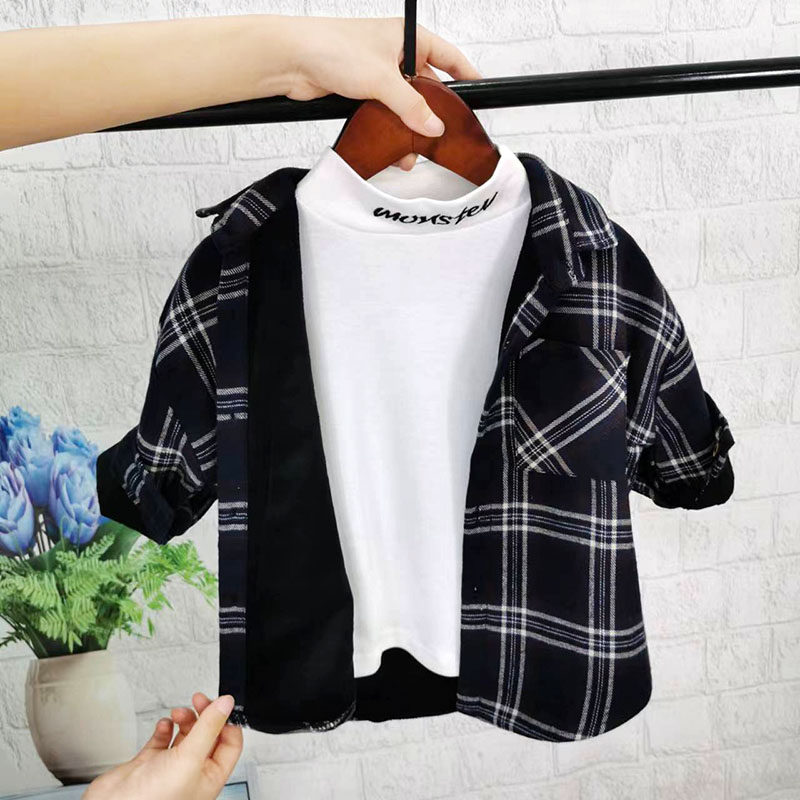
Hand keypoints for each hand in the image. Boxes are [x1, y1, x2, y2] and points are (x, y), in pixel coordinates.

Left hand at [1, 15, 482, 152]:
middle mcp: (394, 56)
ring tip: (418, 151)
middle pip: (426, 87)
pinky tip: (396, 150)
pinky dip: (391, 133)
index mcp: (406, 39)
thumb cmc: (332, 50)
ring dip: (410, 129)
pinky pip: (384, 117)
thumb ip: (412, 104)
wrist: (289, 61)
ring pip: (404, 107)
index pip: (447, 56)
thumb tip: (436, 126)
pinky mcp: (360, 95)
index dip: (464, 74)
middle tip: (447, 136)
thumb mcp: (382, 79)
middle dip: (435, 113)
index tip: (480, 91)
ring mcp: (376, 77)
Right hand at [82, 692, 242, 799]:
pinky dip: (165, 728)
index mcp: (209, 778)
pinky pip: (163, 739)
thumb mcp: (189, 759)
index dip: (227, 722)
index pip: (230, 745)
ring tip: (178, 713)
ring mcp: (170, 768)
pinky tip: (164, 725)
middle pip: (208, 735)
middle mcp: (192, 773)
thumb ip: (208, 729)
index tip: (220, 704)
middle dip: (204, 715)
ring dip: (185, 719)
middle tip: (198, 700)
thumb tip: (226, 704)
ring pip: (186, 735)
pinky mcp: (149, 764)